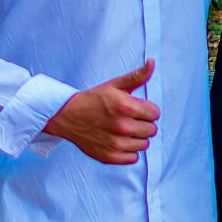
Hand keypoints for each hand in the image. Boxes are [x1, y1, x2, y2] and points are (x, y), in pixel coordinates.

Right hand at [44, 60, 159, 164]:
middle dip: (143, 124)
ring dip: (136, 138)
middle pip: (152, 130)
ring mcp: (116, 143)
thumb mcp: (114, 85)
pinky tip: (117, 141)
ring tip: (122, 130)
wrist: (66, 116)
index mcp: (126, 106)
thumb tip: (152, 63)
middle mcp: (123, 126)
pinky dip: (128, 151)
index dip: (147, 110)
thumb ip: (137, 76)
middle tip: (128, 119)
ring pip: (144, 145)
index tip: (135, 109)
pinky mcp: (110, 157)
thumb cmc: (93, 99)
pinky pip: (133, 158)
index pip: (155, 113)